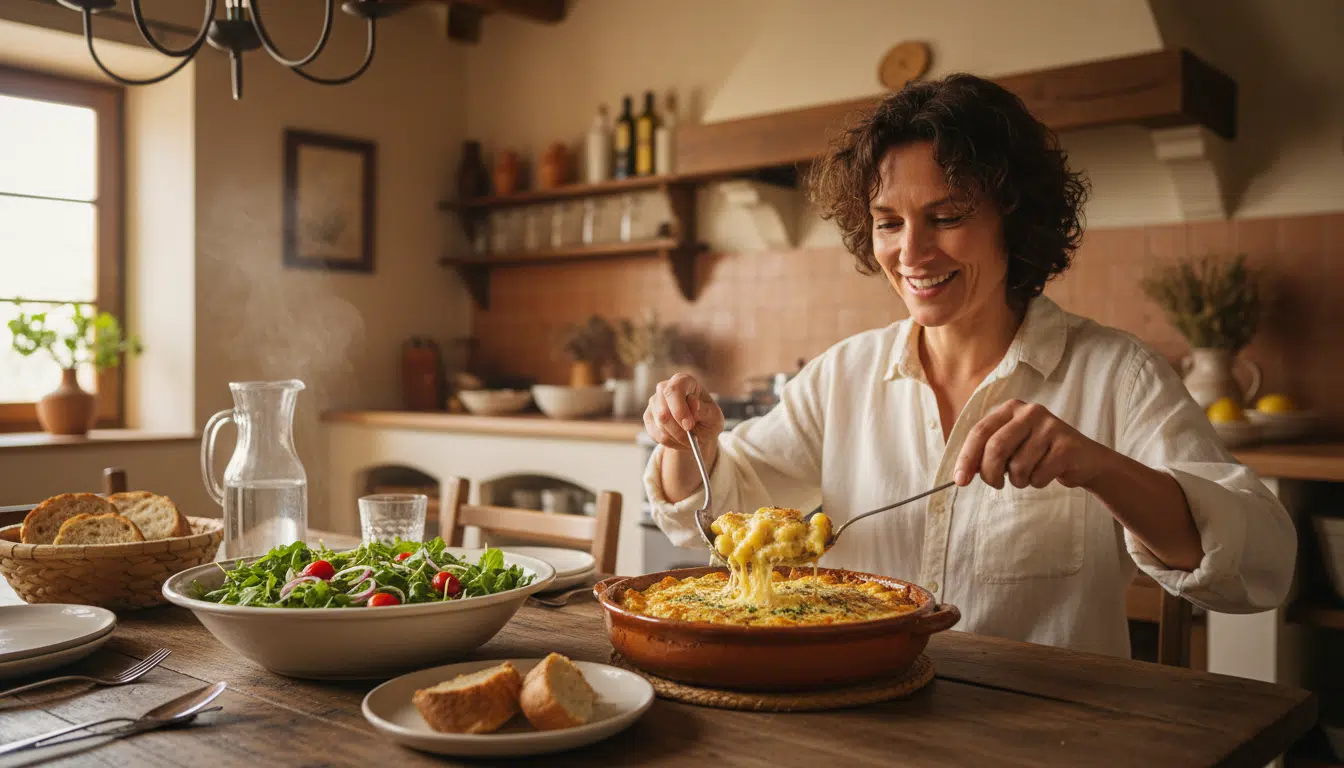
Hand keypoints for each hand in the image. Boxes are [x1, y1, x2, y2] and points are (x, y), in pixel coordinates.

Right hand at [643, 373, 724, 451]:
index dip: (679, 409)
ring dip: (677, 437)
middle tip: (691, 439)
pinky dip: (670, 442)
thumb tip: (692, 403)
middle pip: (663, 410)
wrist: (699, 430)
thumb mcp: (714, 417)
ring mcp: (654, 402)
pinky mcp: (648, 417)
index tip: (689, 426)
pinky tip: (679, 440)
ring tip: (690, 439)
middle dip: (678, 429)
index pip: (675, 389)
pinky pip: (655, 434)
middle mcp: (665, 388)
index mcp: (685, 381)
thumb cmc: (708, 419)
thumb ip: (705, 410)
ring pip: (660, 424)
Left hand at [954, 400, 1110, 489]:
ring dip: (1018, 480)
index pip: (980, 431)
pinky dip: (1037, 482)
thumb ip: (987, 454)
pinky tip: (1048, 473)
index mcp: (1011, 408)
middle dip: (990, 473)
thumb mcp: (1011, 447)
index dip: (967, 457)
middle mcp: (1030, 412)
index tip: (960, 480)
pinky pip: (1039, 475)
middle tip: (995, 485)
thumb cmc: (1039, 454)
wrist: (1084, 459)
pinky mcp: (1067, 445)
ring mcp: (1051, 426)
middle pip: (996, 447)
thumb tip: (962, 474)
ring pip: (1018, 466)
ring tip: (1029, 474)